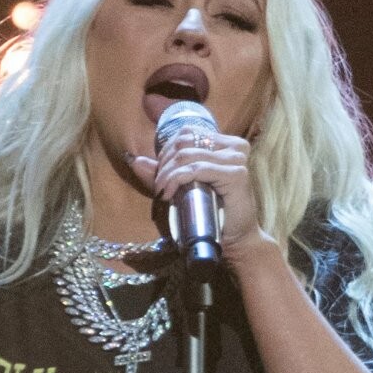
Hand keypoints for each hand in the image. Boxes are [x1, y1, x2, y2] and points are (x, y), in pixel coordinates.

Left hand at [125, 124, 269, 259]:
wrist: (235, 239)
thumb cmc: (212, 213)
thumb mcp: (183, 188)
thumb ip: (163, 172)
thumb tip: (136, 160)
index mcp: (226, 143)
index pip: (187, 133)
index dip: (166, 151)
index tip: (160, 174)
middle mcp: (234, 147)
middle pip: (185, 141)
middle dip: (164, 163)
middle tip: (158, 186)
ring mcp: (236, 159)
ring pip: (187, 155)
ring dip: (167, 174)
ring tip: (161, 192)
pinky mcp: (236, 174)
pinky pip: (196, 169)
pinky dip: (176, 179)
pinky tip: (168, 194)